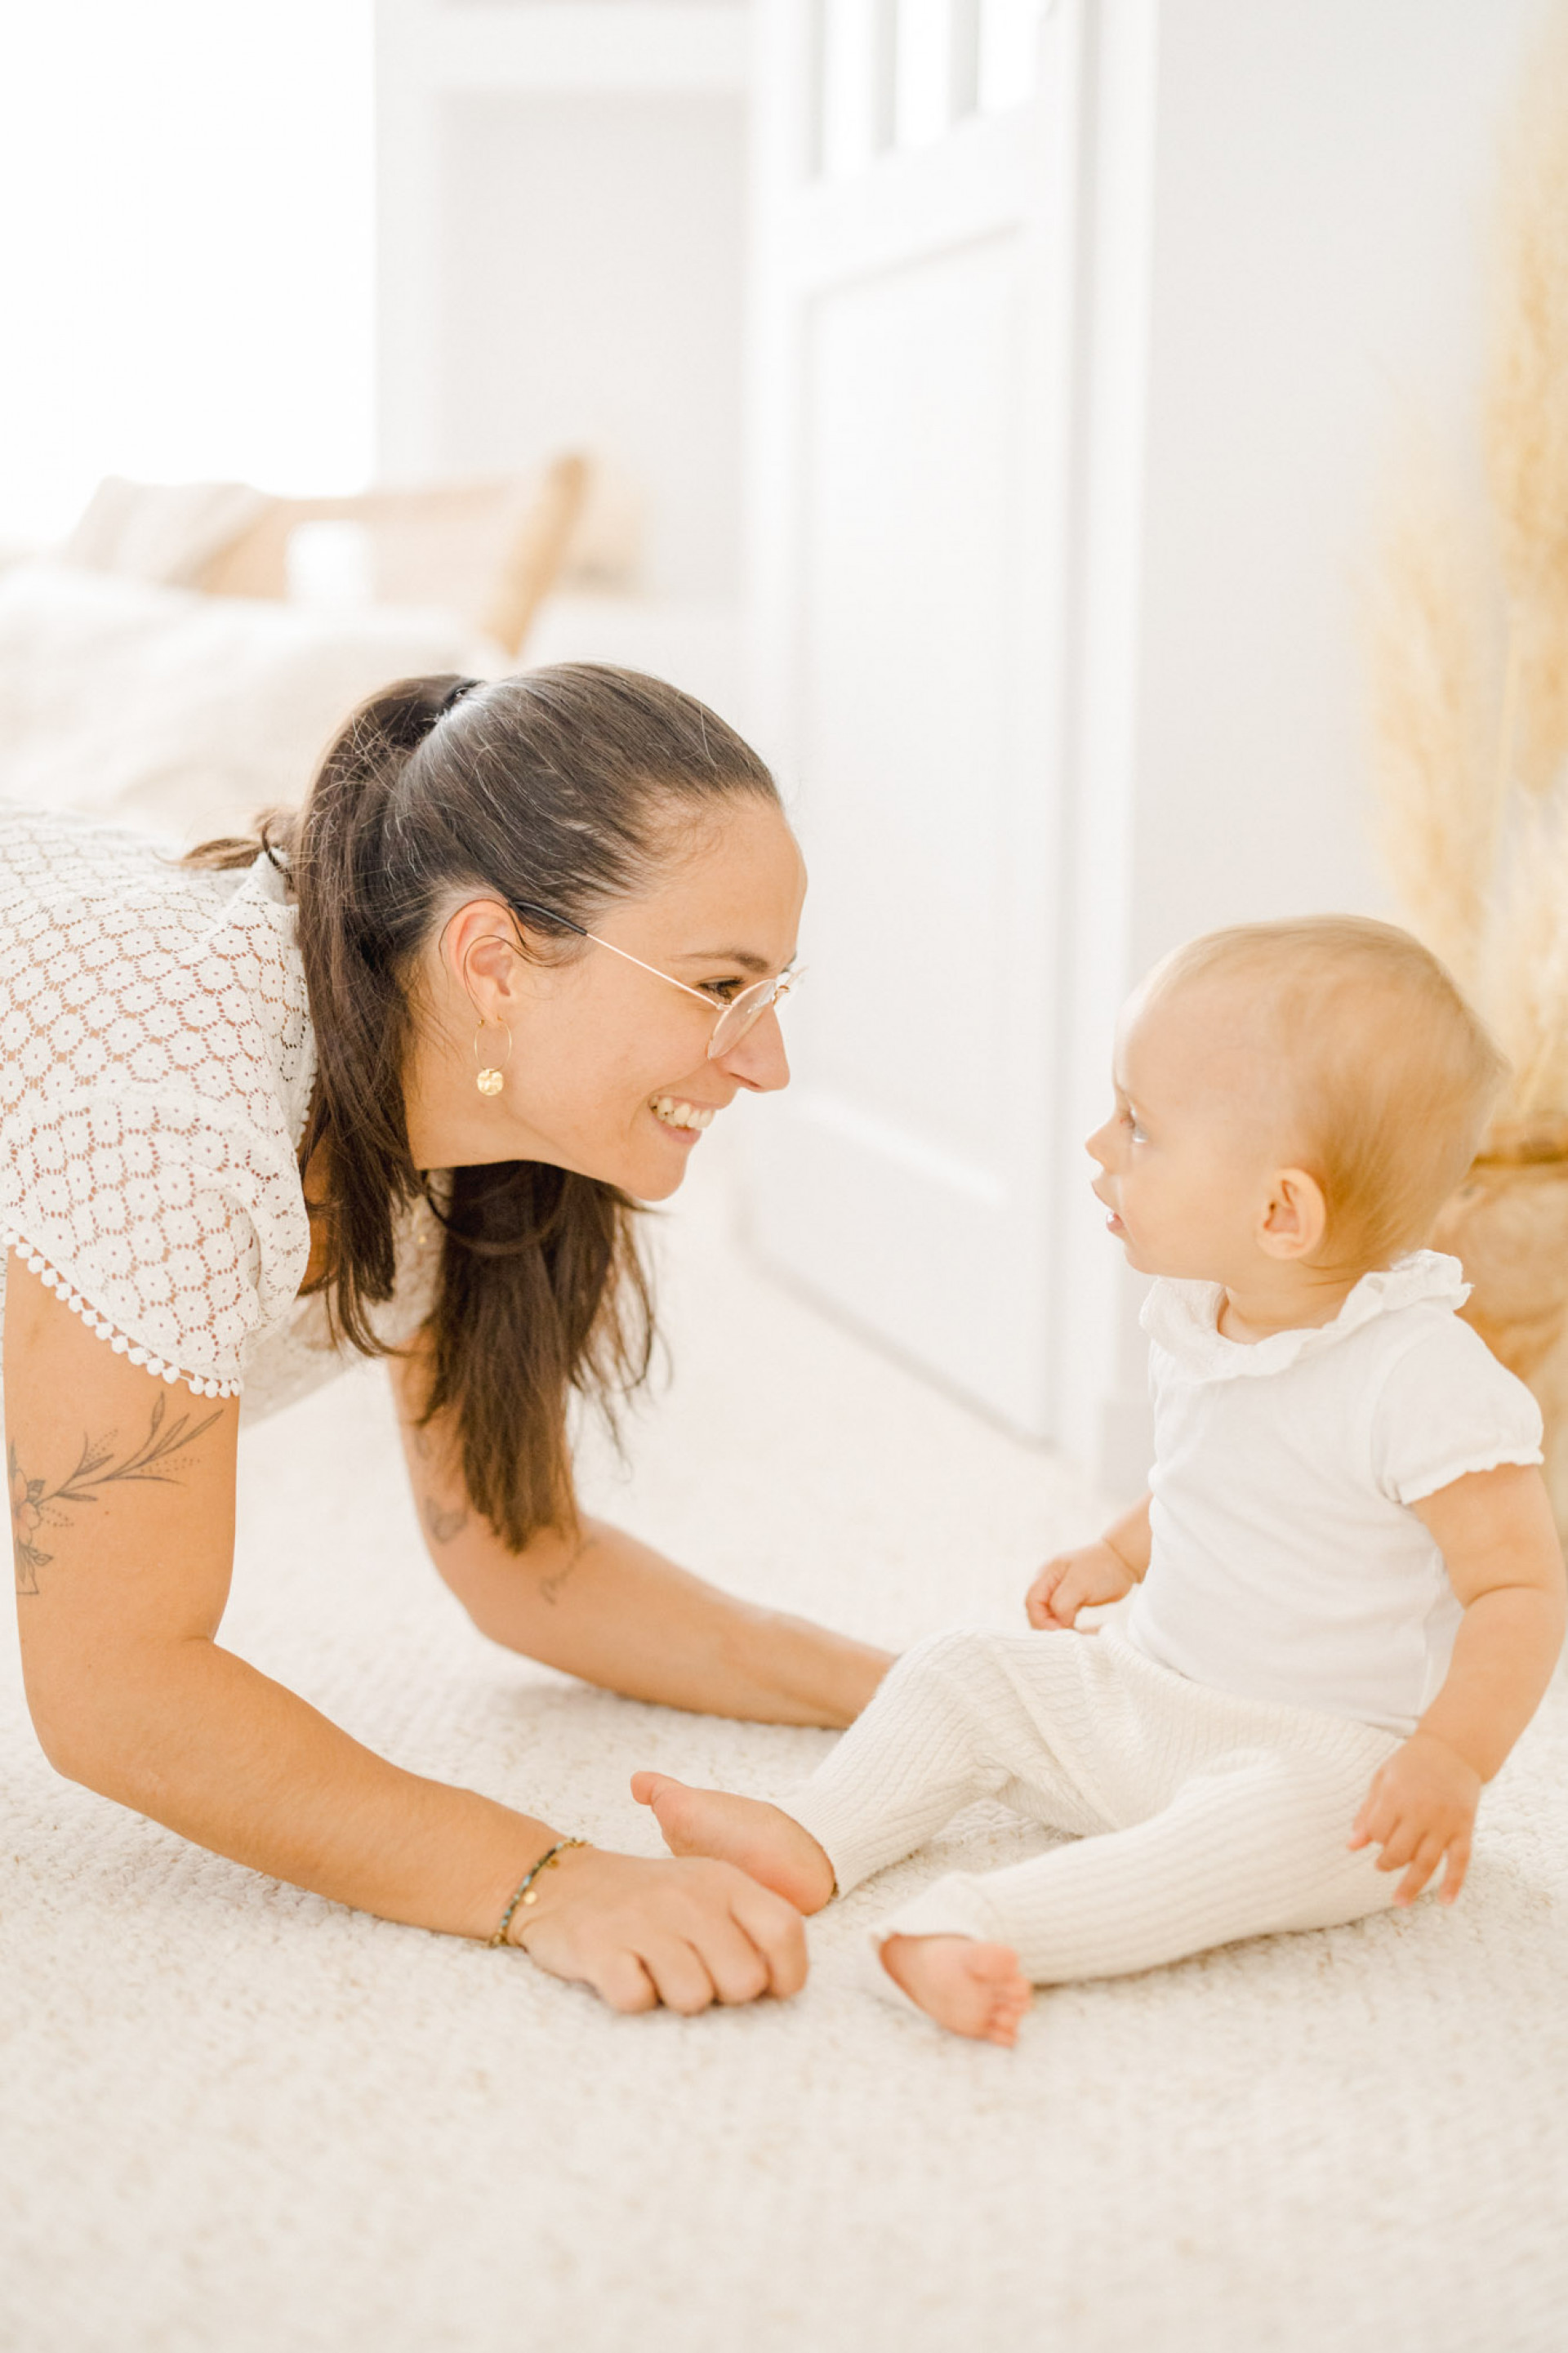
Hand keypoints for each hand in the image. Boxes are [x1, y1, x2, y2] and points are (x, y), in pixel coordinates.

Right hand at [511, 1844, 808, 2013]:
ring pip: (694, 1998)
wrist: (563, 1882)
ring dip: (673, 1998)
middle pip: (744, 1981)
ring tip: (655, 1971)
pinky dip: (631, 1998)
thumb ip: (752, 1928)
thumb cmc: (652, 1902)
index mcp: (724, 1881)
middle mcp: (688, 1895)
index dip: (787, 1974)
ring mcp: (642, 1919)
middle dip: (722, 1994)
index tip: (766, 1988)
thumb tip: (783, 1985)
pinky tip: (623, 1971)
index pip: (785, 1931)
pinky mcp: (597, 1946)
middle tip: (694, 1974)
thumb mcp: (708, 1894)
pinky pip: (637, 2000)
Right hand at [1025, 1541, 1137, 1630]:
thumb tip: (1059, 1623)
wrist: (1124, 1561)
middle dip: (1051, 1627)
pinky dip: (1071, 1628)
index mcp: (1046, 1575)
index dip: (1041, 1619)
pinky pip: (1064, 1619)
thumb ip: (1062, 1603)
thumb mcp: (1079, 1584)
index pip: (1032, 1602)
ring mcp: (1061, 1593)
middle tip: (1070, 1637)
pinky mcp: (1073, 1601)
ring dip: (1062, 1630)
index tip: (1059, 1630)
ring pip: (1051, 1617)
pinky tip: (1084, 1632)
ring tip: (1080, 1636)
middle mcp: (1050, 1584)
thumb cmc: (1102, 1568)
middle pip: (1038, 1612)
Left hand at [1348, 1732, 1481, 1904]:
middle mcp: (1421, 1811)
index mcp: (1396, 1796)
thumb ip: (1367, 1812)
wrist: (1454, 1749)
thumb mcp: (1383, 1779)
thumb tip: (1351, 1845)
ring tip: (1400, 1902)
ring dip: (1412, 1886)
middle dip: (1387, 1864)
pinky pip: (1460, 1862)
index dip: (1373, 1840)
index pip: (1378, 1833)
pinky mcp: (1465, 1828)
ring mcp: (1445, 1822)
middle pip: (1399, 1852)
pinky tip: (1445, 1901)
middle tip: (1382, 1866)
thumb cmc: (1412, 1764)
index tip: (1375, 1840)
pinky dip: (1453, 1883)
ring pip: (1427, 1863)